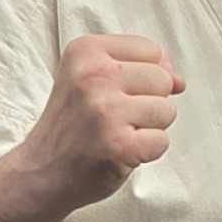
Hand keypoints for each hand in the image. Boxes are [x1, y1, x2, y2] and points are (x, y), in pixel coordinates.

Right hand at [22, 33, 182, 207]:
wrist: (42, 171)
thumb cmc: (72, 124)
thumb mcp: (89, 77)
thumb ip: (135, 67)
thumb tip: (179, 79)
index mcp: (86, 51)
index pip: (151, 50)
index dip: (148, 74)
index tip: (122, 92)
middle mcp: (94, 76)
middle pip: (162, 79)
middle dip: (150, 101)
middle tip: (118, 117)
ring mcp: (106, 111)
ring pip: (167, 110)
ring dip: (150, 127)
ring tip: (119, 132)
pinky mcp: (119, 145)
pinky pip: (162, 141)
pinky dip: (147, 151)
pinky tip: (121, 151)